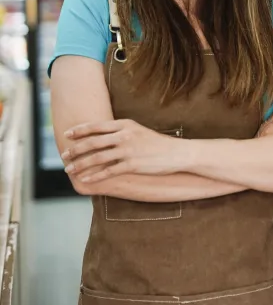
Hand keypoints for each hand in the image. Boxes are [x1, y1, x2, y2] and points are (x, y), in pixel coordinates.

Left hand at [61, 119, 183, 181]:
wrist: (177, 153)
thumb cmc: (156, 143)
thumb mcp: (138, 130)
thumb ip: (121, 131)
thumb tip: (101, 136)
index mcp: (125, 124)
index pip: (96, 126)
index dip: (79, 130)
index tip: (67, 135)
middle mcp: (125, 135)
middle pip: (93, 142)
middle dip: (75, 150)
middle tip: (64, 156)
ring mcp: (128, 150)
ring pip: (97, 158)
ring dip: (80, 164)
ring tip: (70, 170)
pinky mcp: (132, 165)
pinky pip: (108, 171)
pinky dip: (95, 176)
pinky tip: (86, 180)